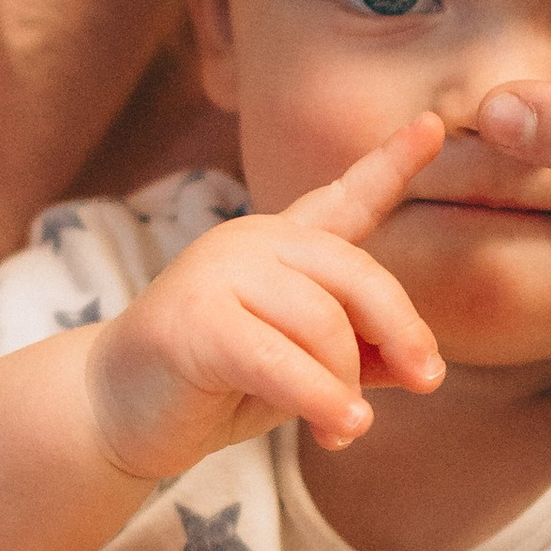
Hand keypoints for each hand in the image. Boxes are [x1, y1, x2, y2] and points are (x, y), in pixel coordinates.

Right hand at [83, 119, 445, 481]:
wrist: (116, 413)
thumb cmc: (212, 387)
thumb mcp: (301, 368)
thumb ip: (356, 355)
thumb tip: (420, 366)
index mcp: (280, 244)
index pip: (345, 199)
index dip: (391, 162)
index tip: (435, 122)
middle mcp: (250, 242)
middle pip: (356, 275)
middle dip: (400, 331)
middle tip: (426, 380)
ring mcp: (218, 272)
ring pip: (324, 325)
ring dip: (345, 387)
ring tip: (343, 427)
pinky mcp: (194, 320)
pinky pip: (282, 362)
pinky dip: (320, 401)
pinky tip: (338, 428)